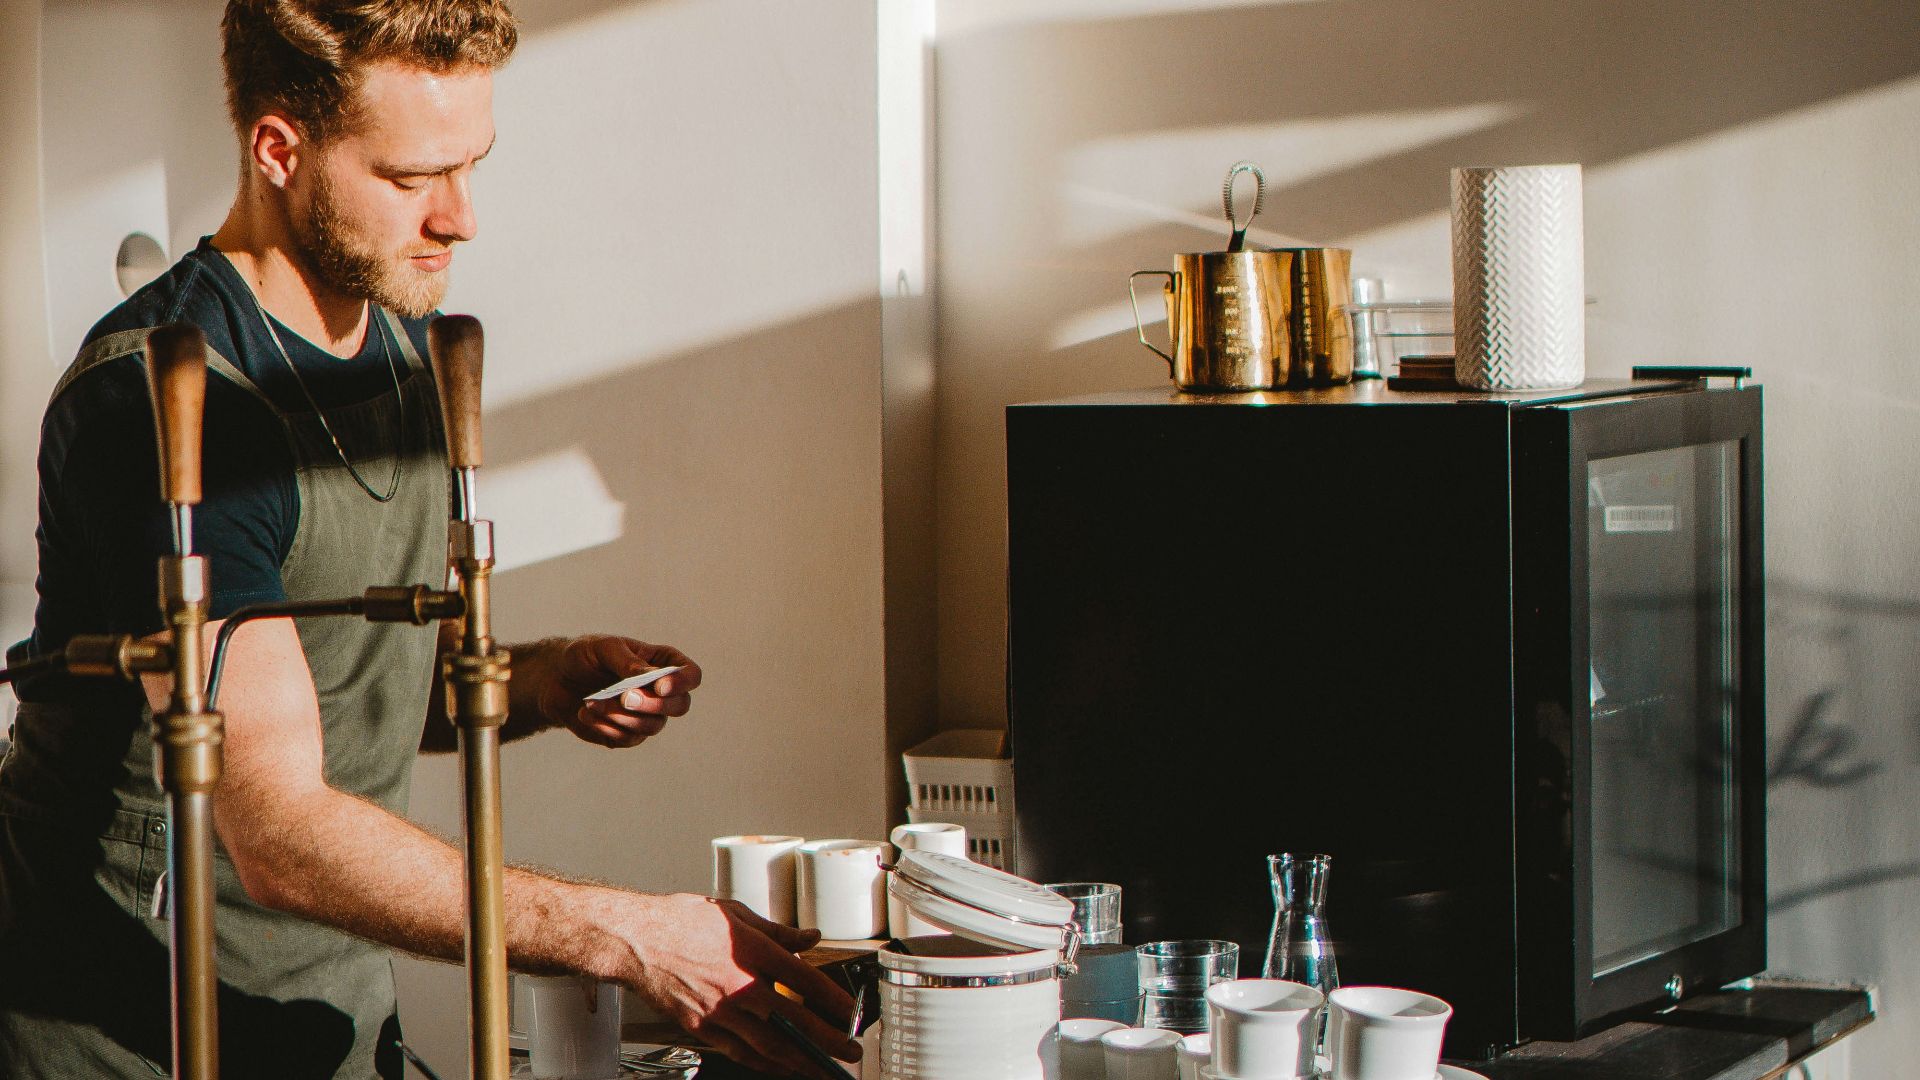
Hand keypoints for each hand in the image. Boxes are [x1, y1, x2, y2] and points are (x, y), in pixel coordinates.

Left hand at [537, 635, 702, 747]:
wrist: (555, 679)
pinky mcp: (627, 733)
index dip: (682, 682)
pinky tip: (585, 713)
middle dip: (653, 704)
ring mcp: (646, 715)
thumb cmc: (584, 656)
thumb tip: (649, 676)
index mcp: (662, 663)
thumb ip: (627, 661)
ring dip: (622, 717)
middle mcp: (660, 692)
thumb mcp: (603, 648)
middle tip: (625, 697)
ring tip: (592, 702)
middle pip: (680, 706)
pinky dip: (606, 727)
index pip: (691, 675)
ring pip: (652, 726)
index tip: (659, 686)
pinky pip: (627, 738)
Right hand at [618, 895, 860, 1077]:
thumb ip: (778, 931)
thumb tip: (809, 938)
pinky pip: (741, 1052)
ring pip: (770, 1046)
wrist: (634, 940)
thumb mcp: (735, 913)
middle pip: (795, 1022)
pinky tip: (781, 1067)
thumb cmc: (679, 921)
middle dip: (829, 1041)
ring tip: (824, 1068)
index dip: (835, 1001)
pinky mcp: (701, 1027)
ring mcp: (720, 1011)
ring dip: (802, 1061)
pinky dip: (765, 1063)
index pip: (806, 982)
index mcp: (753, 952)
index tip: (853, 1013)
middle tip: (851, 1050)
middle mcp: (740, 986)